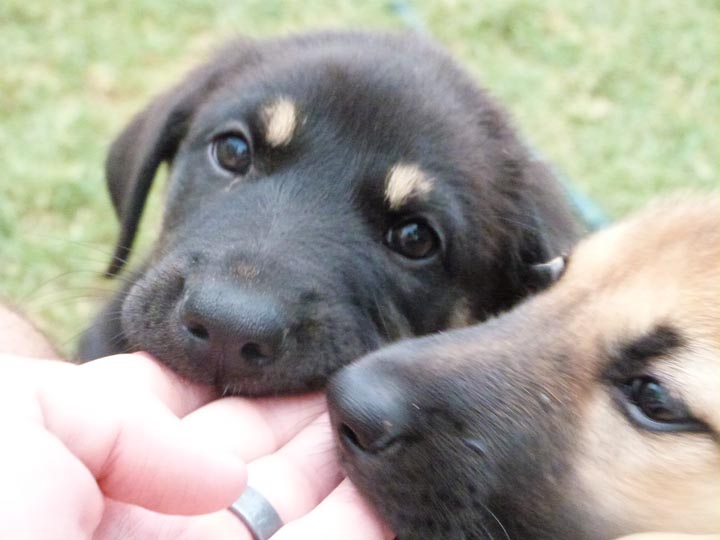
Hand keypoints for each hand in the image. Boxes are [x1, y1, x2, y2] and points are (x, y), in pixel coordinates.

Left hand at [0, 353, 392, 539]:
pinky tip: (397, 488)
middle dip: (307, 422)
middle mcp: (155, 530)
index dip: (246, 382)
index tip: (298, 354)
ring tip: (393, 419)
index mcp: (92, 478)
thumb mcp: (16, 418)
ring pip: (295, 517)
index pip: (187, 416)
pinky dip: (363, 527)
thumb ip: (116, 411)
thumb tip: (217, 473)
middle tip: (366, 377)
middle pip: (253, 465)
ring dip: (345, 473)